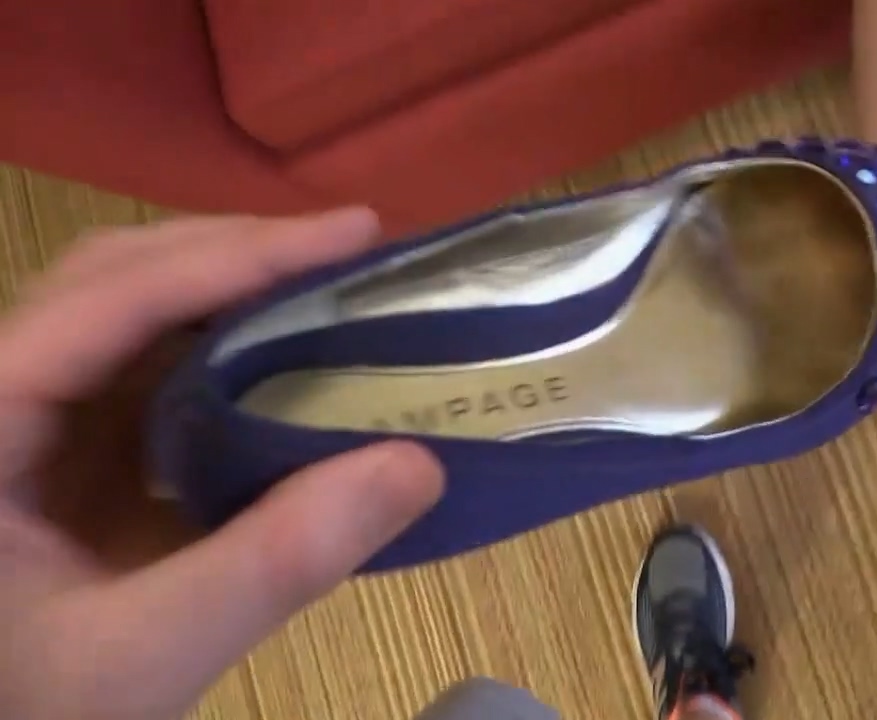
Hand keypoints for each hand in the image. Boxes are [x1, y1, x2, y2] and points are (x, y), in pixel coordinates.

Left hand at [0, 208, 445, 719]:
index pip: (112, 298)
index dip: (238, 255)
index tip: (355, 232)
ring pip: (127, 317)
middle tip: (356, 254)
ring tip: (331, 293)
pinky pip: (142, 375)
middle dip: (238, 255)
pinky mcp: (58, 457)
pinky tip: (285, 367)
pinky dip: (222, 356)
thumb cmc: (23, 713)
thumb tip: (416, 464)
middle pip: (113, 280)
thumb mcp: (141, 657)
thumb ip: (272, 564)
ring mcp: (24, 423)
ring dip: (231, 295)